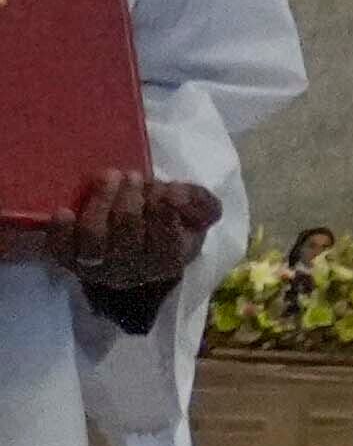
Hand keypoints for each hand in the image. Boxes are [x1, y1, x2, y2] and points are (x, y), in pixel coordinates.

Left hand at [41, 168, 205, 310]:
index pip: (166, 237)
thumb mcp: (197, 213)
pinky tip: (65, 212)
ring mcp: (99, 267)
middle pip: (127, 232)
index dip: (165, 207)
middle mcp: (132, 269)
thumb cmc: (170, 223)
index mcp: (168, 260)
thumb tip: (177, 194)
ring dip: (101, 202)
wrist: (139, 246)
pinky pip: (61, 249)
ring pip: (94, 237)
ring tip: (109, 177)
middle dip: (130, 198)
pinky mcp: (71, 261)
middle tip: (132, 176)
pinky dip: (61, 231)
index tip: (165, 187)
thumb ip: (199, 202)